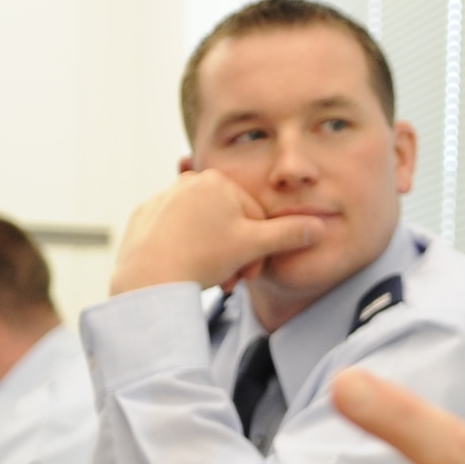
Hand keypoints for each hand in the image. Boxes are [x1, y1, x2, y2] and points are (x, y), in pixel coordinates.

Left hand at [109, 170, 323, 295]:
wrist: (149, 278)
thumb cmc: (202, 257)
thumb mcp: (255, 246)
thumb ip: (290, 234)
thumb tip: (320, 227)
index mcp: (218, 181)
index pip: (254, 215)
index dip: (260, 248)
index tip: (252, 273)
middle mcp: (188, 182)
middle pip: (228, 222)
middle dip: (236, 254)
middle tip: (233, 281)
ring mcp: (163, 198)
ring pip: (203, 228)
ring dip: (214, 255)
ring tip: (210, 278)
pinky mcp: (144, 217)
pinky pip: (176, 234)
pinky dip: (185, 251)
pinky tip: (184, 269)